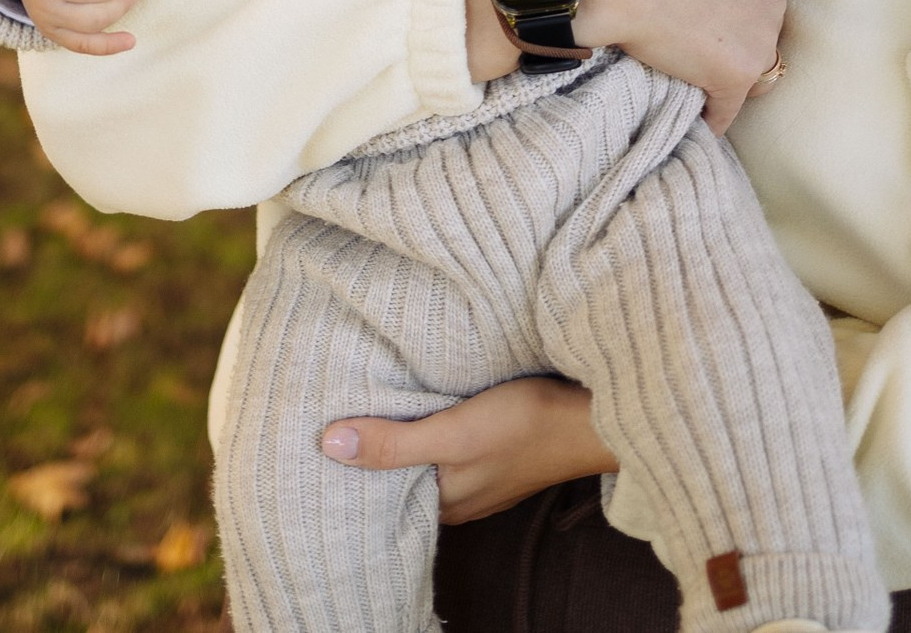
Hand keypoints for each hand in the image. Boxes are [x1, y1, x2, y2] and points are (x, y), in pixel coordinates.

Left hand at [317, 377, 616, 523]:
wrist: (592, 417)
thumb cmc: (524, 425)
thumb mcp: (451, 433)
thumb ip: (393, 443)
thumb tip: (329, 446)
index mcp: (444, 504)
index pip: (383, 497)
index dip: (353, 474)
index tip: (319, 446)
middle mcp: (459, 498)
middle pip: (402, 478)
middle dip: (373, 454)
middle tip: (332, 419)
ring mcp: (481, 476)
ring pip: (426, 460)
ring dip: (403, 438)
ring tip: (366, 408)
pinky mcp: (497, 450)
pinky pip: (450, 446)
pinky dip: (431, 429)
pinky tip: (422, 406)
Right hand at [574, 0, 784, 134]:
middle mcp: (772, 0)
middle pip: (762, 23)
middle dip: (737, 27)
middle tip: (696, 29)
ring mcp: (756, 43)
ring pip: (757, 69)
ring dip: (733, 71)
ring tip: (701, 74)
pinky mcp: (731, 79)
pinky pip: (727, 109)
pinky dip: (712, 115)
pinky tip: (698, 119)